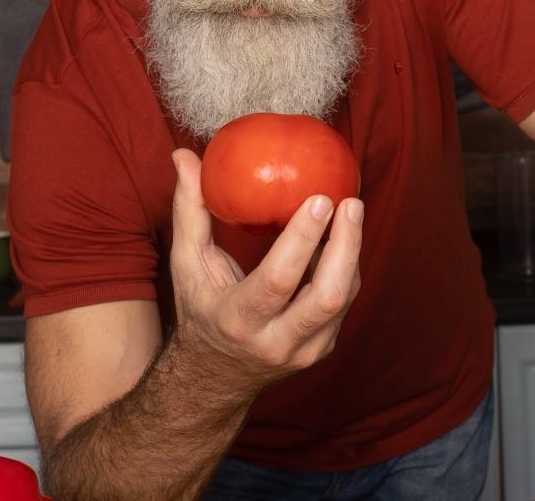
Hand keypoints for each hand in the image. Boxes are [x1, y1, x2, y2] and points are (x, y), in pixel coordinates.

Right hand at [164, 149, 364, 394]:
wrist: (213, 377)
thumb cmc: (199, 309)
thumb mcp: (187, 265)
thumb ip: (189, 211)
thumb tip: (184, 156)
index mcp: (237, 320)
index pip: (278, 281)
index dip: (302, 240)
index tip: (320, 199)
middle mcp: (275, 342)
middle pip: (327, 297)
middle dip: (346, 245)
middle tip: (350, 202)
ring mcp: (304, 352)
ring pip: (343, 299)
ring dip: (351, 252)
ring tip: (350, 212)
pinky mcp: (322, 350)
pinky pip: (344, 305)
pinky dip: (346, 268)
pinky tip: (341, 238)